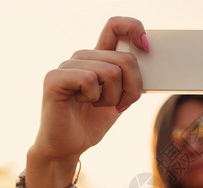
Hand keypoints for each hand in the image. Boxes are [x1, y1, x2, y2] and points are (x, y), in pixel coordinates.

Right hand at [33, 17, 147, 160]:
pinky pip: (90, 80)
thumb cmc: (92, 122)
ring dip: (112, 97)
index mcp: (98, 58)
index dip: (133, 28)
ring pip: (110, 71)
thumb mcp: (120, 99)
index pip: (115, 26)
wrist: (69, 146)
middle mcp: (82, 57)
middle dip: (132, 88)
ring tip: (97, 105)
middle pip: (125, 59)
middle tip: (120, 104)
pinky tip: (82, 103)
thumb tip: (147, 60)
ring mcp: (67, 66)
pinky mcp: (54, 78)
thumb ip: (130, 80)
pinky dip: (94, 98)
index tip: (145, 47)